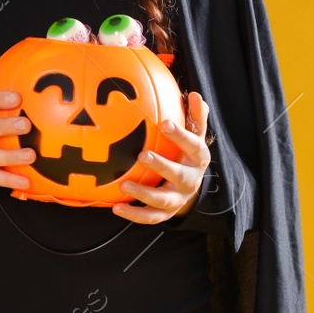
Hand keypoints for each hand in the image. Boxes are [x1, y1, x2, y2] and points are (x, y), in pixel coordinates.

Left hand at [114, 92, 211, 223]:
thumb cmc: (186, 155)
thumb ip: (195, 117)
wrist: (190, 188)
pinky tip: (116, 208)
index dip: (180, 136)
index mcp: (197, 160)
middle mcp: (190, 180)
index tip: (163, 123)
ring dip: (144, 193)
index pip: (194, 146)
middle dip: (162, 165)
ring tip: (124, 185)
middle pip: (179, 175)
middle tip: (142, 155)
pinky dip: (134, 214)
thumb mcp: (194, 136)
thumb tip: (197, 95)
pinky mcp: (166, 212)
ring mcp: (177, 198)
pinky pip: (150, 216)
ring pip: (163, 199)